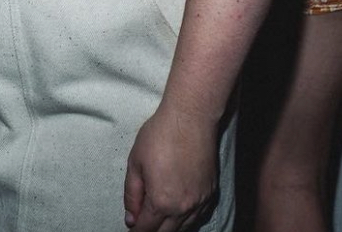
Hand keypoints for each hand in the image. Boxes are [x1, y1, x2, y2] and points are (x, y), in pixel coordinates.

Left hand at [123, 103, 218, 231]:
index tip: (131, 225)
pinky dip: (186, 218)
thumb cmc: (159, 136)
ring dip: (170, 226)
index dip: (136, 228)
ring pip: (184, 227)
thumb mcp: (135, 162)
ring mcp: (200, 202)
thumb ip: (132, 193)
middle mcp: (183, 207)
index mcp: (161, 201)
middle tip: (142, 221)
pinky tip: (178, 211)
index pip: (147, 228)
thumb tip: (131, 217)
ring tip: (158, 216)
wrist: (190, 119)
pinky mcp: (211, 193)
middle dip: (152, 229)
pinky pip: (198, 216)